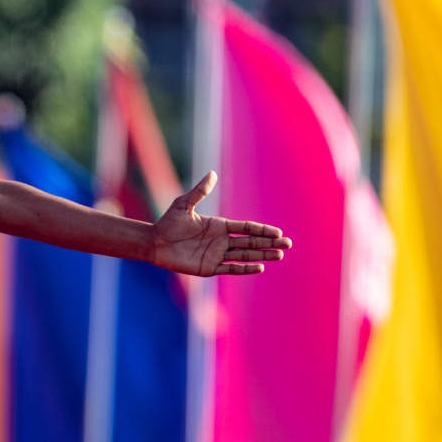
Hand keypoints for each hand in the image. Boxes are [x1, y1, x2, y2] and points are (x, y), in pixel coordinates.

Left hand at [153, 172, 291, 276]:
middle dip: (269, 243)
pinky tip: (260, 267)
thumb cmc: (168, 222)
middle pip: (251, 242)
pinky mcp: (209, 268)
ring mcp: (217, 255)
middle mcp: (221, 241)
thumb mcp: (184, 204)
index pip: (247, 228)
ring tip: (279, 256)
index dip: (262, 230)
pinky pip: (231, 269)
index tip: (278, 232)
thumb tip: (212, 173)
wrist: (154, 242)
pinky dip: (245, 269)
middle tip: (288, 245)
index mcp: (220, 226)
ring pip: (245, 255)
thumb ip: (199, 191)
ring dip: (262, 255)